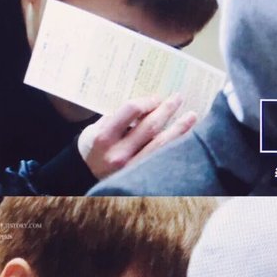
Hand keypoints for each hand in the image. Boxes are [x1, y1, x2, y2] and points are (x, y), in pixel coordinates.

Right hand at [78, 95, 196, 178]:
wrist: (84, 175)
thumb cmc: (94, 146)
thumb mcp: (98, 127)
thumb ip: (120, 117)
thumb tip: (149, 104)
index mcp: (104, 137)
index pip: (131, 110)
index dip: (147, 101)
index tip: (157, 98)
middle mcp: (118, 154)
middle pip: (150, 126)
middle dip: (167, 109)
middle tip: (178, 98)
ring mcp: (130, 169)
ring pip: (162, 145)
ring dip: (179, 128)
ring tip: (192, 115)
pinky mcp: (140, 179)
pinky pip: (162, 158)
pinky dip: (175, 145)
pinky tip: (186, 137)